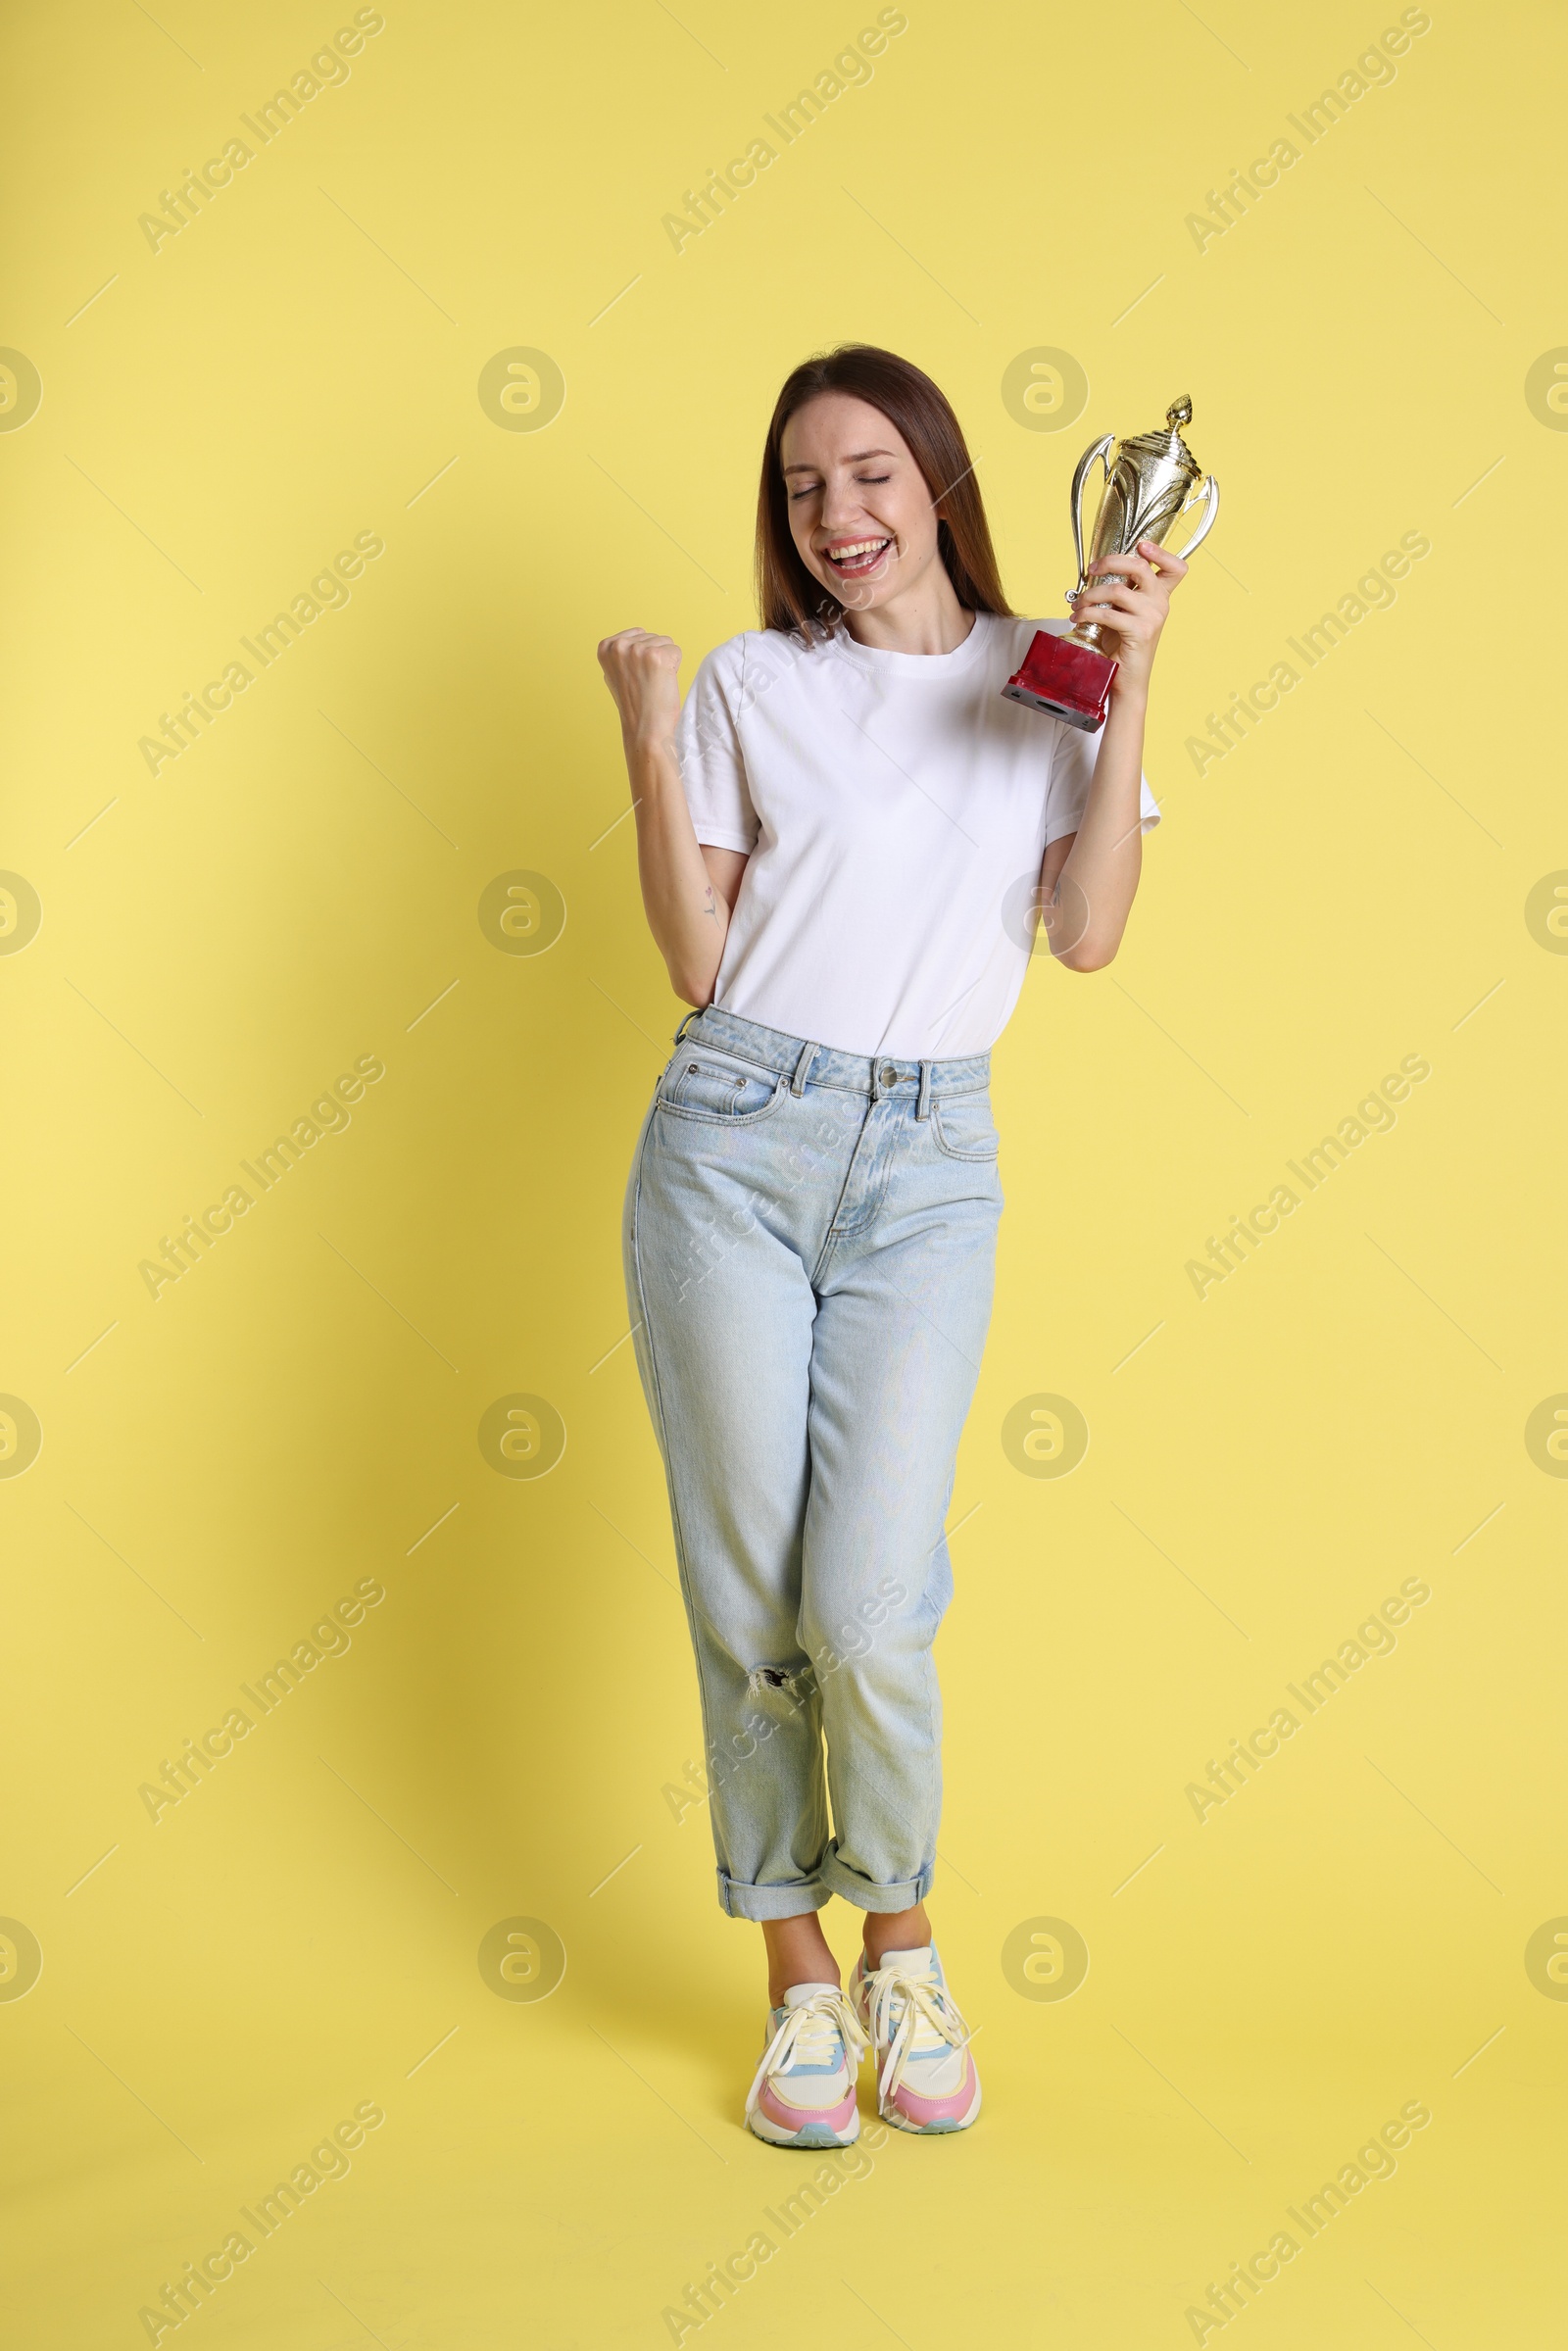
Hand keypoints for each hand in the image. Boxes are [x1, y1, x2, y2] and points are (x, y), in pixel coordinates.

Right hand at [597, 628, 681, 748]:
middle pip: (653, 637)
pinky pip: (676, 651)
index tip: (635, 676)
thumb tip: (631, 642)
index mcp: (605, 647)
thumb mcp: (616, 674)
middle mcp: (618, 646)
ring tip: (653, 684)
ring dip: (665, 664)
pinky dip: (674, 668)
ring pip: (666, 643)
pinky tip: (662, 684)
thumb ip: (622, 654)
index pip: (639, 633)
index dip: (643, 656)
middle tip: (646, 683)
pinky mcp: (656, 657)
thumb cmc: (635, 705)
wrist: (644, 730)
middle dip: (654, 659)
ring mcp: (637, 650)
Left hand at [1072, 538, 1187, 700]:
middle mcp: (1160, 603)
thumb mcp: (1124, 614)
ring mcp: (1152, 617)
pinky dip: (1087, 613)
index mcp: (1160, 596)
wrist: (1127, 681)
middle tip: (1092, 570)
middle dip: (1111, 562)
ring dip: (1090, 595)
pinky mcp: (1140, 632)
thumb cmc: (1122, 648)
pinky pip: (1108, 614)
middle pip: (1140, 567)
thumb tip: (1095, 574)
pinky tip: (1079, 618)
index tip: (1141, 544)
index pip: (1176, 567)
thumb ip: (1120, 594)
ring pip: (1117, 590)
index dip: (1161, 551)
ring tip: (1078, 605)